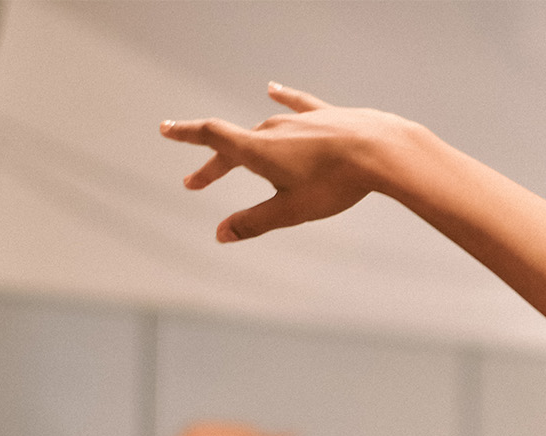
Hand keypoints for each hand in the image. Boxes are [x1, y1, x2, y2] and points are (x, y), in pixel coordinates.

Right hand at [162, 82, 420, 241]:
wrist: (380, 151)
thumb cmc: (335, 184)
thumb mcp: (290, 211)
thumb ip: (253, 222)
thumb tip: (220, 235)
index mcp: (257, 151)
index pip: (211, 138)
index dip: (185, 135)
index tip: (164, 129)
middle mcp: (272, 128)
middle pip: (233, 143)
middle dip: (213, 165)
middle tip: (194, 184)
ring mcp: (299, 119)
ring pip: (264, 130)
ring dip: (247, 145)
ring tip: (239, 157)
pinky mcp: (325, 115)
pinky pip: (297, 104)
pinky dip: (282, 98)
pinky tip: (273, 89)